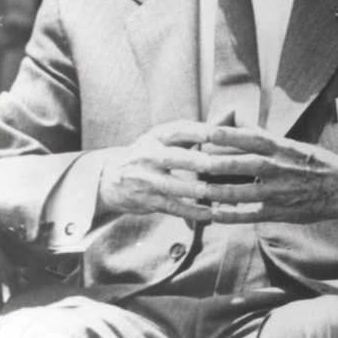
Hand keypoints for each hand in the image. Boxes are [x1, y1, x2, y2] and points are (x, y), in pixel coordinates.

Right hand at [97, 121, 214, 221]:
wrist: (109, 177)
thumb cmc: (150, 152)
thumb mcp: (162, 137)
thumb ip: (191, 132)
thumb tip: (228, 123)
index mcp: (157, 136)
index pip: (177, 130)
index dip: (196, 131)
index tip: (216, 133)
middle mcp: (149, 156)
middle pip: (171, 157)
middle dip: (192, 161)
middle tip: (213, 163)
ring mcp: (147, 179)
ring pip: (169, 185)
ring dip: (190, 189)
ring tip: (209, 191)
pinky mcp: (148, 200)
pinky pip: (170, 207)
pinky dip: (189, 211)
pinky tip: (207, 214)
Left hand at [199, 126, 337, 223]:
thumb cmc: (314, 163)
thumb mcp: (294, 145)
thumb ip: (265, 138)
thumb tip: (236, 122)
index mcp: (283, 148)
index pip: (253, 138)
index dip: (229, 135)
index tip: (207, 132)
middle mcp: (280, 168)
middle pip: (244, 164)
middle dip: (219, 163)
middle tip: (194, 162)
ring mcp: (279, 192)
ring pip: (243, 192)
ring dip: (218, 192)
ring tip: (197, 189)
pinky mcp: (279, 212)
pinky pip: (250, 215)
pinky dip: (231, 216)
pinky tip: (213, 214)